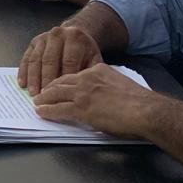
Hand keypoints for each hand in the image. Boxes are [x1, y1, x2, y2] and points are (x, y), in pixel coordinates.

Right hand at [17, 24, 104, 94]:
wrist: (75, 34)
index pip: (68, 61)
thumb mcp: (94, 59)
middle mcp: (57, 34)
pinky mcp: (34, 42)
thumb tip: (82, 91)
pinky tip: (22, 84)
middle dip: (46, 80)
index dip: (64, 79)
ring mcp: (44, 37)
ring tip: (33, 93)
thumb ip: (89, 73)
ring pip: (36, 59)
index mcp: (74, 37)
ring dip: (33, 78)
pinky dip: (23, 71)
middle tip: (45, 97)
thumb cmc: (85, 52)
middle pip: (50, 60)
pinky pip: (26, 57)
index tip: (61, 95)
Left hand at [33, 63, 155, 138]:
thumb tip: (102, 96)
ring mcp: (82, 93)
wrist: (145, 110)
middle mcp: (87, 78)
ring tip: (38, 101)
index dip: (64, 81)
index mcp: (98, 70)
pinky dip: (48, 110)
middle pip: (61, 81)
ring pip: (56, 93)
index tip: (58, 84)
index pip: (75, 74)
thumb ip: (106, 86)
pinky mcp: (81, 108)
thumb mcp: (119, 84)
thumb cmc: (140, 102)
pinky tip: (42, 112)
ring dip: (44, 98)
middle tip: (42, 92)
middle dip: (50, 87)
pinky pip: (59, 108)